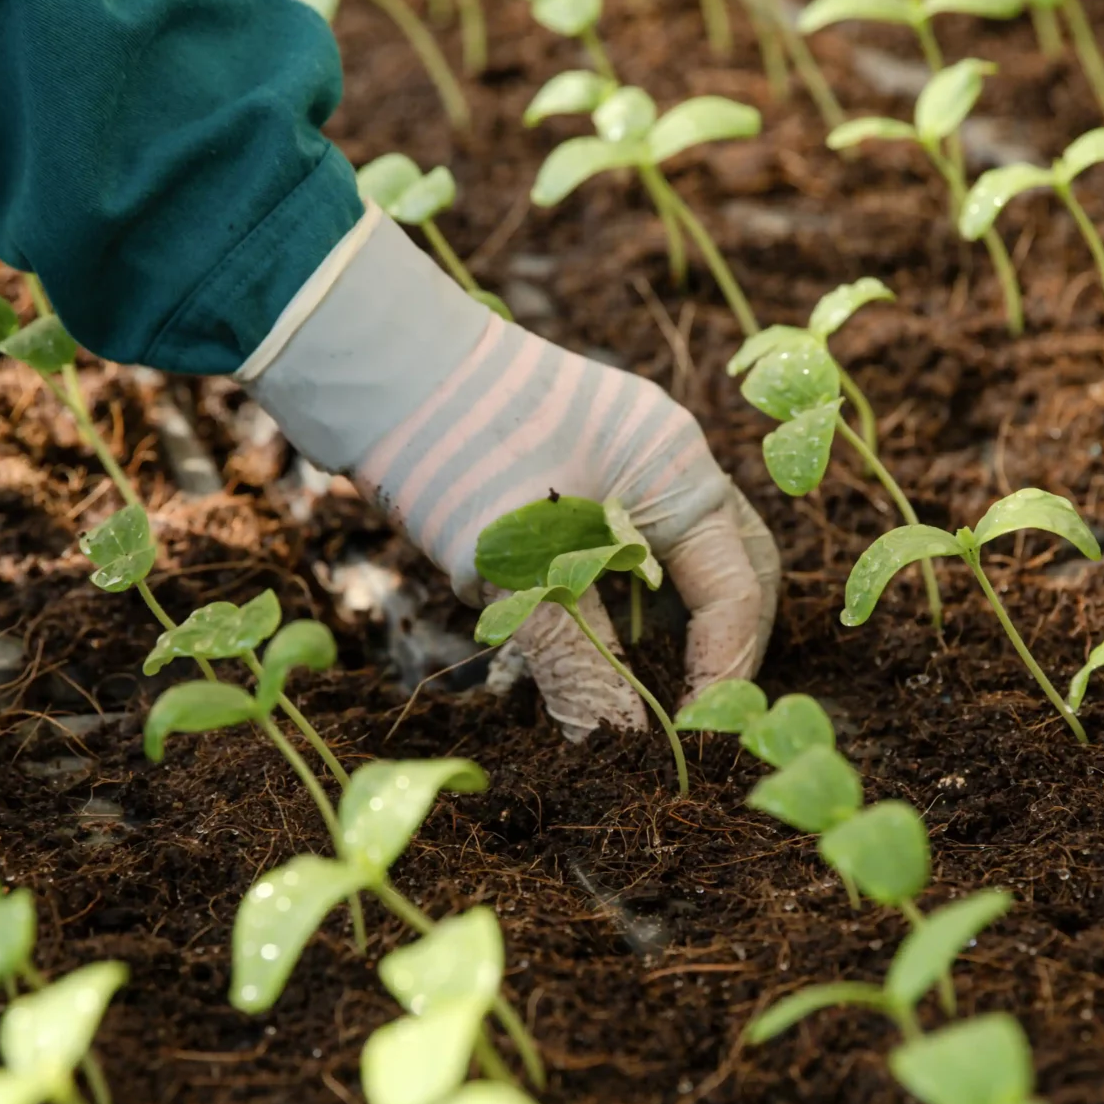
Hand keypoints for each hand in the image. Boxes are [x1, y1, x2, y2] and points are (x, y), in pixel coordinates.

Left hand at [242, 210, 777, 737]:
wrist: (369, 361)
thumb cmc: (451, 449)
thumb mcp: (514, 569)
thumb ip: (574, 658)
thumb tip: (610, 742)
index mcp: (674, 469)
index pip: (733, 590)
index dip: (720, 674)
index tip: (687, 740)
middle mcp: (664, 460)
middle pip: (730, 571)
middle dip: (714, 649)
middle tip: (683, 721)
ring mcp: (621, 460)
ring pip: (672, 563)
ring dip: (655, 630)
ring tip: (620, 690)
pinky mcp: (575, 471)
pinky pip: (620, 549)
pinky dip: (608, 602)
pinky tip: (566, 639)